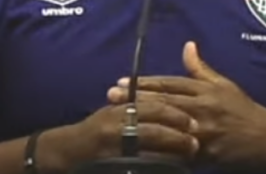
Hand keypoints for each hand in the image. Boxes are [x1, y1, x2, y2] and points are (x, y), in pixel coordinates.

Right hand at [61, 98, 199, 165]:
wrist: (69, 150)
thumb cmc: (98, 130)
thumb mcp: (116, 111)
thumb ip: (139, 105)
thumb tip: (170, 99)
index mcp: (121, 106)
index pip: (154, 105)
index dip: (176, 113)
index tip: (195, 121)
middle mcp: (117, 122)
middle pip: (154, 125)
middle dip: (178, 132)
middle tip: (197, 139)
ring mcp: (113, 143)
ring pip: (148, 146)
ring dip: (171, 151)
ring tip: (188, 155)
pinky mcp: (111, 162)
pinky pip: (140, 163)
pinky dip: (157, 165)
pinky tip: (171, 168)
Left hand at [108, 42, 265, 168]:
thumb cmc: (243, 110)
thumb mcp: (224, 85)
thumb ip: (201, 69)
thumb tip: (187, 46)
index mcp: (205, 90)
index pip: (169, 84)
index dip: (144, 82)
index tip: (122, 81)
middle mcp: (202, 107)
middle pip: (164, 101)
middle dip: (136, 98)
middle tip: (111, 96)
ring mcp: (203, 130)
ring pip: (168, 124)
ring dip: (143, 121)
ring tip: (120, 120)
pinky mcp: (206, 152)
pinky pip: (179, 150)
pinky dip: (161, 148)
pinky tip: (142, 148)